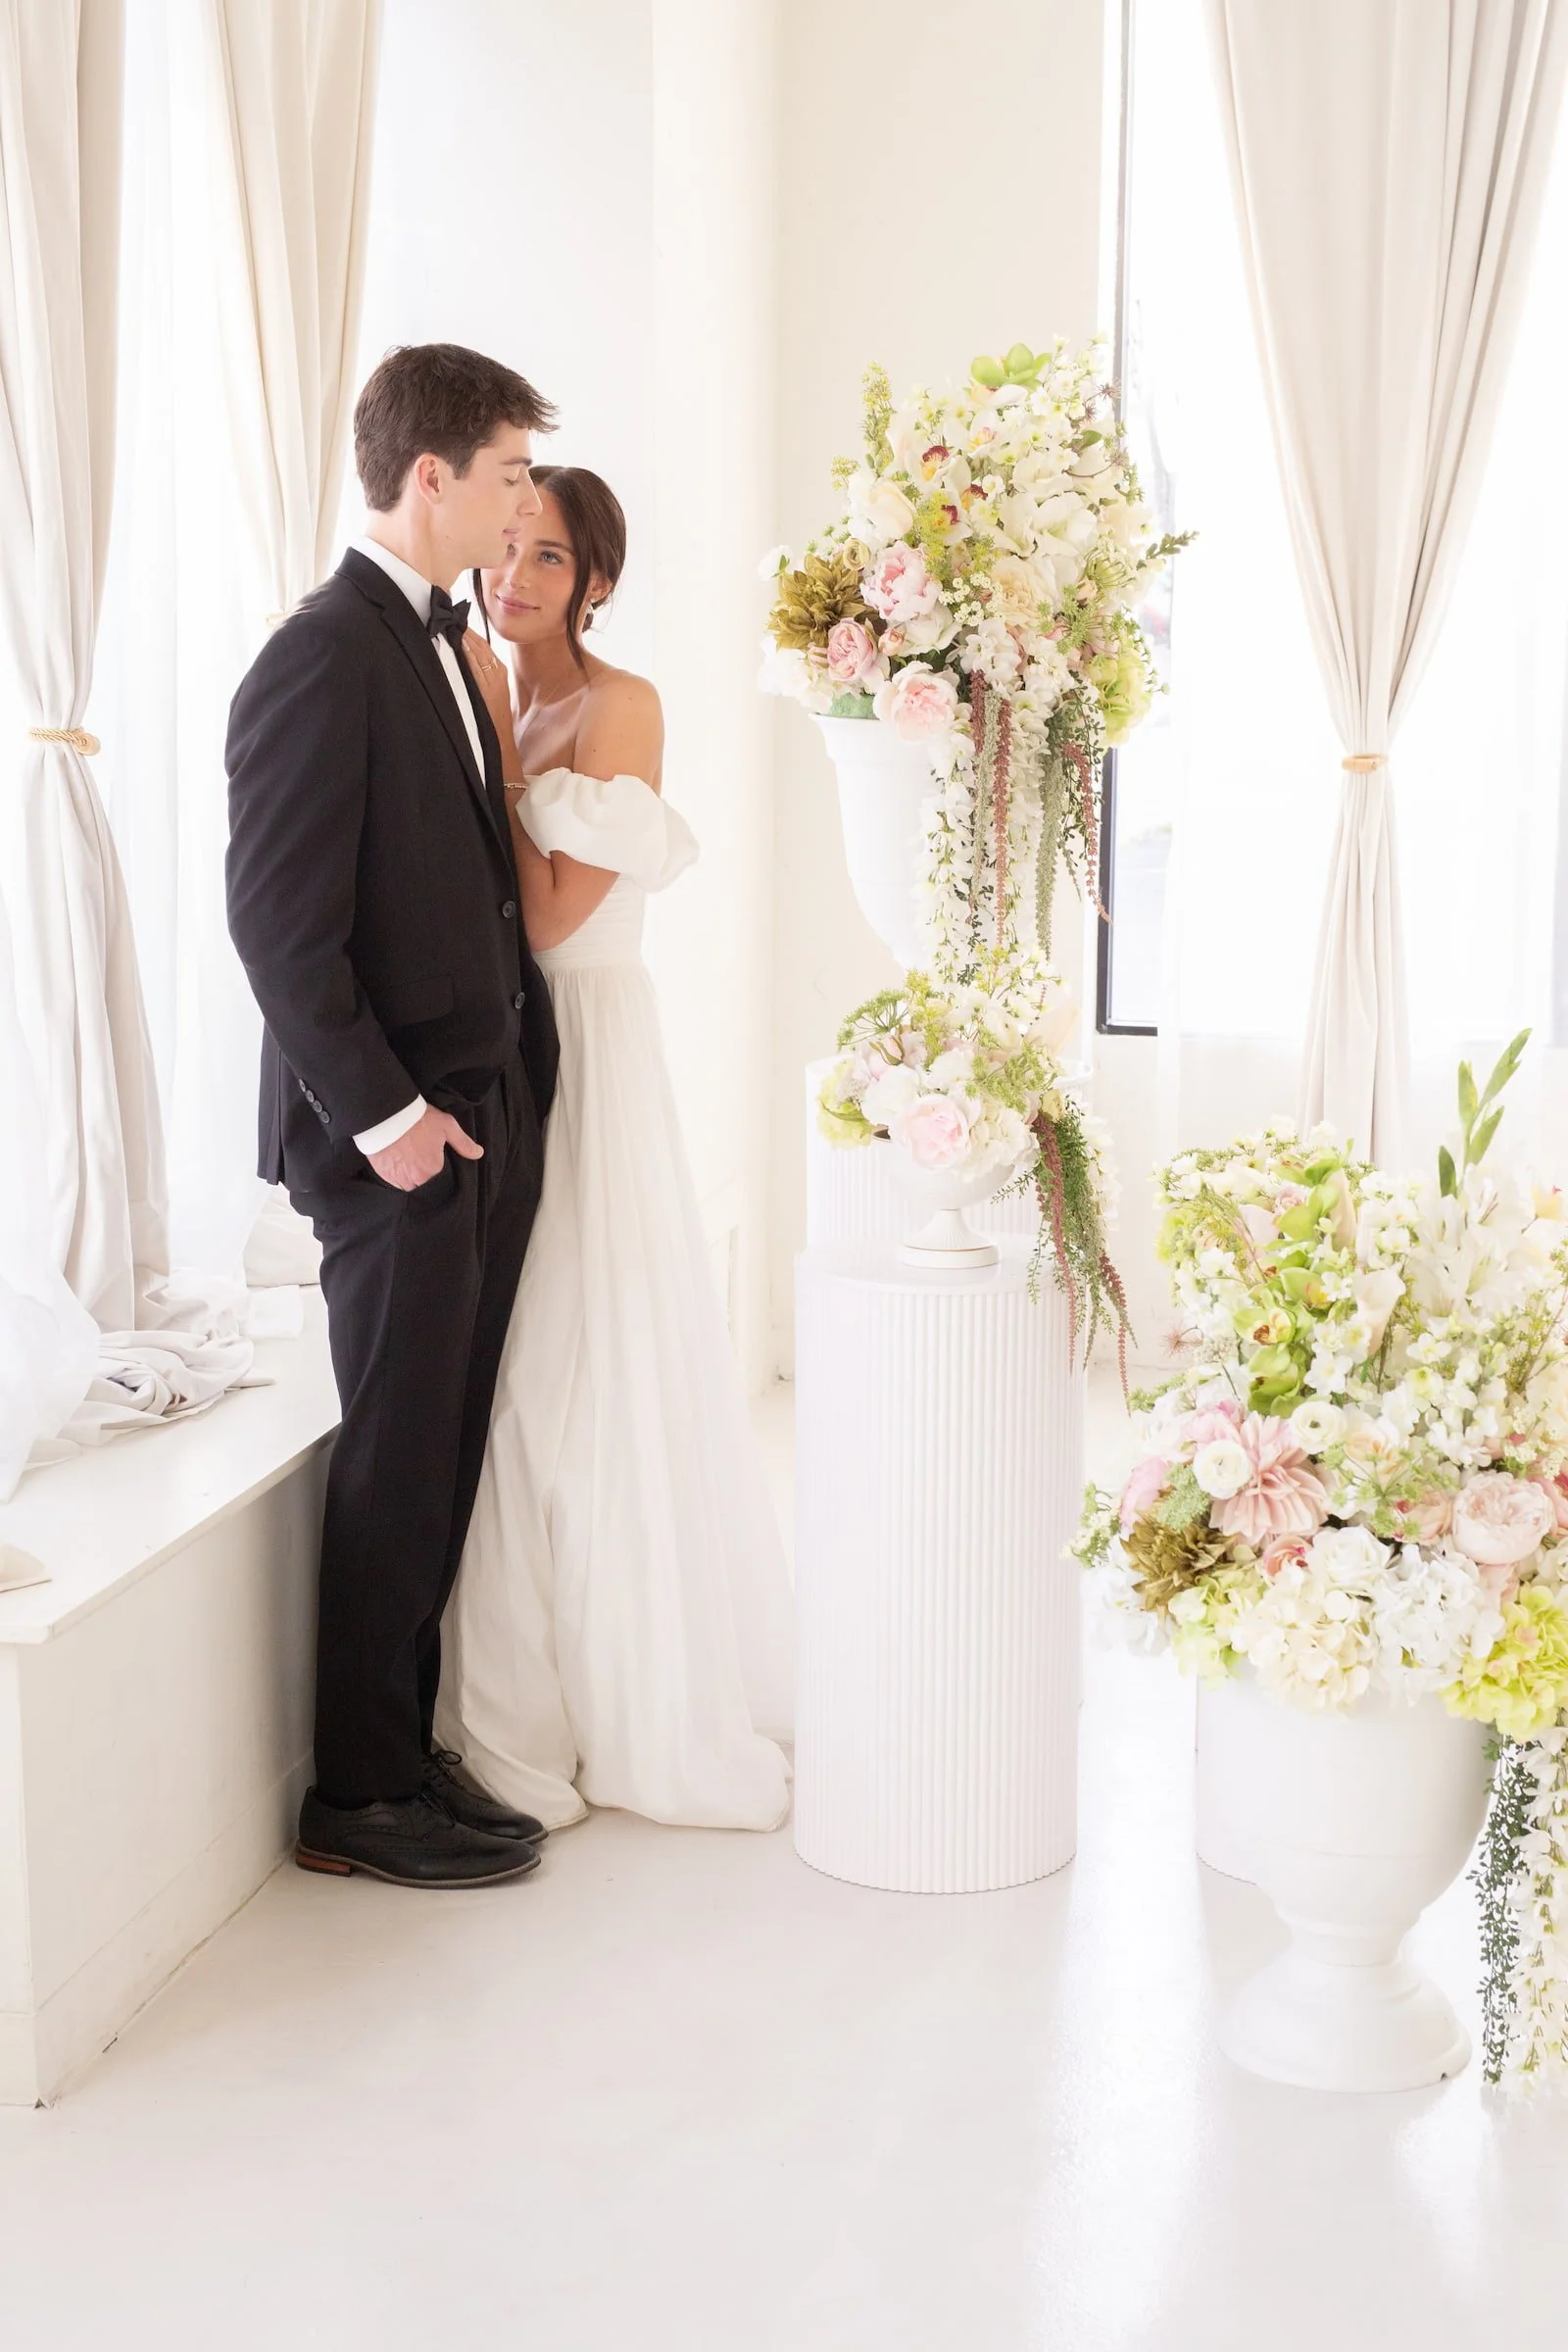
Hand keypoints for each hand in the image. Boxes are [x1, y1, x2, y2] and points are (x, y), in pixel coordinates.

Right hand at [367, 1107, 482, 1190]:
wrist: (386, 1114)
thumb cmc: (418, 1119)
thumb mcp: (447, 1126)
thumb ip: (463, 1143)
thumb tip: (478, 1153)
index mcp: (434, 1169)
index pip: (438, 1174)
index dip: (434, 1163)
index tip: (429, 1153)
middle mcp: (417, 1179)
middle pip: (422, 1181)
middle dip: (421, 1170)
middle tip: (416, 1152)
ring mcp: (398, 1179)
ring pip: (407, 1183)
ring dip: (407, 1174)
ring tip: (405, 1156)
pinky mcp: (384, 1175)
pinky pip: (392, 1180)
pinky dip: (394, 1173)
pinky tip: (395, 1158)